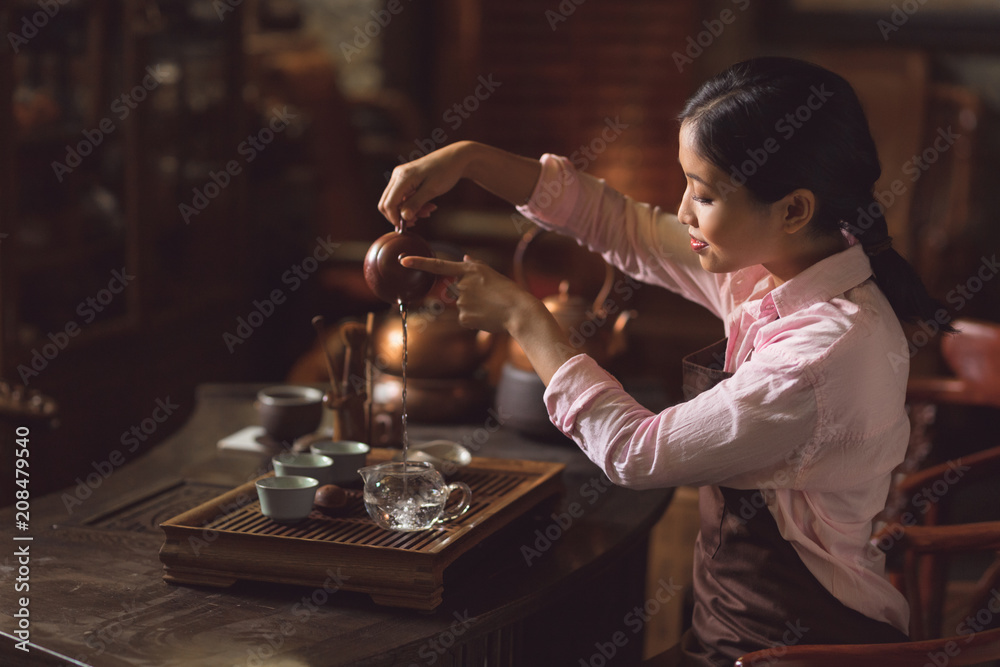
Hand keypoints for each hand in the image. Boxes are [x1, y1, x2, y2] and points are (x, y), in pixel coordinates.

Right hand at [378, 143, 471, 227]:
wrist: (456, 158)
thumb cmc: (446, 172)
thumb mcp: (432, 190)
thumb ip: (416, 203)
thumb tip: (403, 218)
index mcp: (402, 177)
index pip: (388, 204)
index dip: (395, 219)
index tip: (407, 227)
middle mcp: (397, 175)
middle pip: (387, 203)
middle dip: (401, 215)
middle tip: (419, 220)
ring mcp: (400, 177)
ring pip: (396, 202)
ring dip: (410, 210)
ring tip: (429, 211)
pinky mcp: (406, 179)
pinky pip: (403, 197)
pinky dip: (413, 204)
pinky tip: (428, 205)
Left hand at [400, 255, 528, 332]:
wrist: (519, 312)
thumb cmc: (508, 291)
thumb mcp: (492, 273)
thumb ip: (474, 265)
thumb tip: (465, 257)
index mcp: (468, 270)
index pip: (438, 266)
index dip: (418, 263)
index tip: (402, 260)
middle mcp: (461, 285)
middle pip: (452, 291)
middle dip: (464, 296)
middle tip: (485, 298)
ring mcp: (461, 302)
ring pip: (458, 306)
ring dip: (471, 308)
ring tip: (489, 307)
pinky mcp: (463, 317)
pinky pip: (463, 318)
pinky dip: (473, 319)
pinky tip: (487, 317)